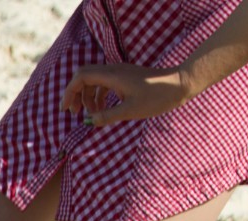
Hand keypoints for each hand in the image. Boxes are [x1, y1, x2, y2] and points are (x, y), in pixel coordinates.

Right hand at [61, 63, 193, 124]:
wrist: (180, 84)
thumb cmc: (157, 97)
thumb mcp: (130, 111)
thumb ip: (107, 116)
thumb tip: (88, 122)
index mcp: (112, 76)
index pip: (81, 77)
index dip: (69, 92)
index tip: (67, 110)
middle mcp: (113, 70)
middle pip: (84, 77)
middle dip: (75, 94)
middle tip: (74, 112)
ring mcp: (120, 72)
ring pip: (94, 81)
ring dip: (87, 97)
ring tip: (91, 114)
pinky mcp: (126, 77)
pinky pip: (104, 83)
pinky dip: (99, 96)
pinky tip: (103, 109)